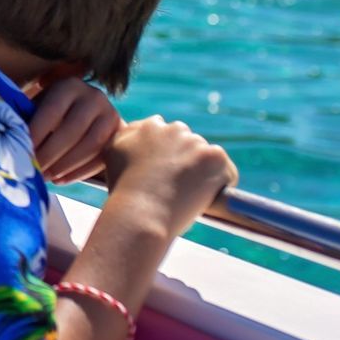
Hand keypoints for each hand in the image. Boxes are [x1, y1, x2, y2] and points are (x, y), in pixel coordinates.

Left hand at [30, 79, 120, 184]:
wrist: (86, 111)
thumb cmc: (51, 112)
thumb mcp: (39, 106)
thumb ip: (27, 117)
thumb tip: (8, 138)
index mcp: (69, 85)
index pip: (52, 111)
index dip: (37, 133)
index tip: (22, 151)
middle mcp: (94, 97)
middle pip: (72, 130)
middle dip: (50, 154)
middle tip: (34, 169)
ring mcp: (111, 115)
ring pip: (90, 145)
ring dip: (65, 165)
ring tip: (46, 177)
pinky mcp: (120, 135)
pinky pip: (102, 157)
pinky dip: (80, 172)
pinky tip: (60, 180)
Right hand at [104, 116, 237, 239]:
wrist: (141, 212)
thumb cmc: (123, 192)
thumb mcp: (112, 154)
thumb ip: (127, 136)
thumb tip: (141, 128)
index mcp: (149, 127)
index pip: (164, 132)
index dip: (165, 155)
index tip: (162, 173)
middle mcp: (173, 129)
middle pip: (188, 143)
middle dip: (185, 160)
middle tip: (175, 187)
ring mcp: (195, 142)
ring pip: (206, 158)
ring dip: (202, 173)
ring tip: (189, 196)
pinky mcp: (214, 158)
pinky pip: (227, 172)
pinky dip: (221, 185)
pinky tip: (207, 199)